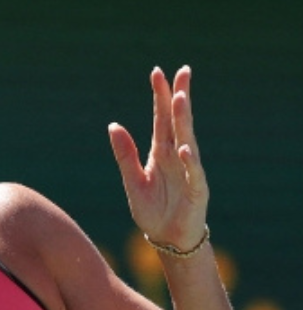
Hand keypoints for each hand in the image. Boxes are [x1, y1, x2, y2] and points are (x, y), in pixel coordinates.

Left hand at [109, 66, 208, 251]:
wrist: (167, 239)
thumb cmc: (152, 210)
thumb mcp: (133, 181)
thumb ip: (125, 154)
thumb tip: (113, 125)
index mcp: (160, 152)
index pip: (160, 118)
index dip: (159, 96)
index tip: (157, 73)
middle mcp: (176, 156)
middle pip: (178, 121)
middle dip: (179, 97)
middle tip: (182, 71)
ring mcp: (189, 170)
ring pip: (187, 140)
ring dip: (184, 121)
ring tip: (180, 100)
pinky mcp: (197, 189)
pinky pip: (193, 173)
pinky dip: (189, 161)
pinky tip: (183, 147)